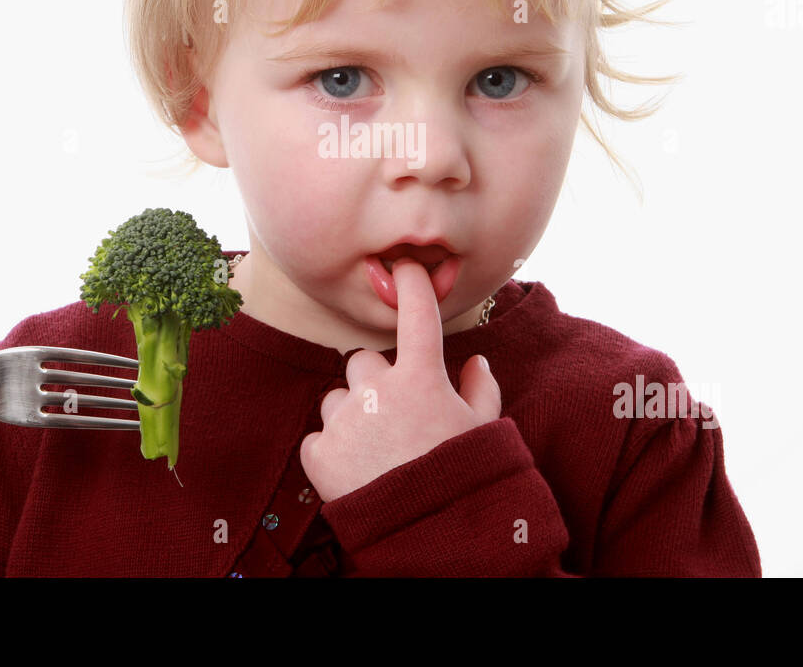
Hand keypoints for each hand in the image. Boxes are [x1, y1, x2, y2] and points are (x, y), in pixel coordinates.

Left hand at [299, 257, 501, 502]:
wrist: (432, 535)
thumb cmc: (463, 477)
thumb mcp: (483, 431)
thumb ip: (479, 389)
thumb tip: (472, 363)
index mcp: (421, 377)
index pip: (416, 314)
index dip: (411, 284)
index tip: (404, 267)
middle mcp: (378, 389)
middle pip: (363, 360)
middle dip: (376, 380)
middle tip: (396, 415)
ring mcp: (345, 420)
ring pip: (338, 398)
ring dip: (353, 415)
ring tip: (377, 451)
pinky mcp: (319, 452)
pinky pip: (319, 436)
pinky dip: (334, 449)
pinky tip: (358, 470)